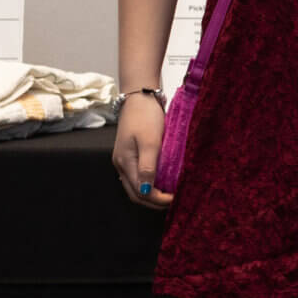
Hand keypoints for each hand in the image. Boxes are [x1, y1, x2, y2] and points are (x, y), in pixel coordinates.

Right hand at [113, 93, 170, 209]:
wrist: (139, 96)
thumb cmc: (145, 116)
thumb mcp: (150, 141)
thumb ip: (148, 167)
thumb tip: (146, 190)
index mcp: (125, 163)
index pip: (140, 192)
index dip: (158, 200)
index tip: (176, 198)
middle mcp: (122, 164)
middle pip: (136, 194)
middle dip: (154, 202)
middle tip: (174, 201)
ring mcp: (124, 160)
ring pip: (136, 186)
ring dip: (152, 194)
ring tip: (169, 194)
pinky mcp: (130, 154)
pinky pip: (138, 176)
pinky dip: (150, 183)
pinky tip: (162, 182)